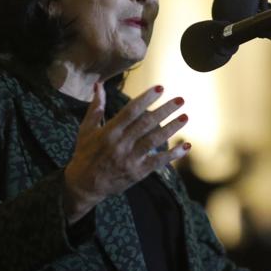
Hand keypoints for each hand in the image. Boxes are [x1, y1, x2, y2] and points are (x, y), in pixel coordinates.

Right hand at [63, 83, 190, 221]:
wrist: (84, 185)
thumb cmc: (85, 154)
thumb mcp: (86, 129)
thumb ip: (95, 107)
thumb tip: (98, 84)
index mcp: (109, 131)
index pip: (131, 111)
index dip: (146, 99)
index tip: (160, 88)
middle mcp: (121, 144)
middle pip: (146, 124)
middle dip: (164, 110)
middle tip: (180, 100)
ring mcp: (130, 159)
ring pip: (154, 140)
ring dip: (171, 128)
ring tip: (185, 117)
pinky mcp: (138, 172)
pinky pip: (158, 161)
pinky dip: (173, 154)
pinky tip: (186, 146)